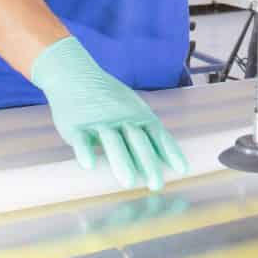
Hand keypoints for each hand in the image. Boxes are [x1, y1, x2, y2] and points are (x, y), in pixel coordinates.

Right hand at [29, 37, 187, 191]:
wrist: (75, 73)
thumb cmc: (109, 98)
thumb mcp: (133, 108)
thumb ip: (147, 131)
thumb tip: (167, 159)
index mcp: (139, 115)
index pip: (158, 135)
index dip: (170, 152)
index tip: (182, 170)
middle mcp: (122, 118)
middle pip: (137, 140)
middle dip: (148, 162)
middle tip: (156, 185)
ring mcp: (99, 121)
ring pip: (112, 140)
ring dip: (122, 161)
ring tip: (129, 182)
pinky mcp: (76, 125)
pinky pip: (81, 139)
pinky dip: (85, 151)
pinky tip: (89, 165)